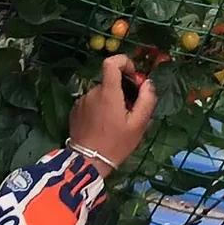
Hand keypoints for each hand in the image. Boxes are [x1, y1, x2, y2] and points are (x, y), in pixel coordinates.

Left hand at [69, 52, 157, 172]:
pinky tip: (103, 125)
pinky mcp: (75, 110)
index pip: (112, 62)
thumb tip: (148, 83)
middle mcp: (93, 92)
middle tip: (130, 110)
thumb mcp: (138, 125)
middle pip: (110, 81)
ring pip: (101, 93)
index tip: (133, 77)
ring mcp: (82, 101)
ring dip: (111, 101)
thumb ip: (146, 100)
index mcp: (108, 92)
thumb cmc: (115, 144)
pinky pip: (92, 102)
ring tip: (116, 122)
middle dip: (122, 90)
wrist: (87, 162)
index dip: (124, 62)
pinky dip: (100, 108)